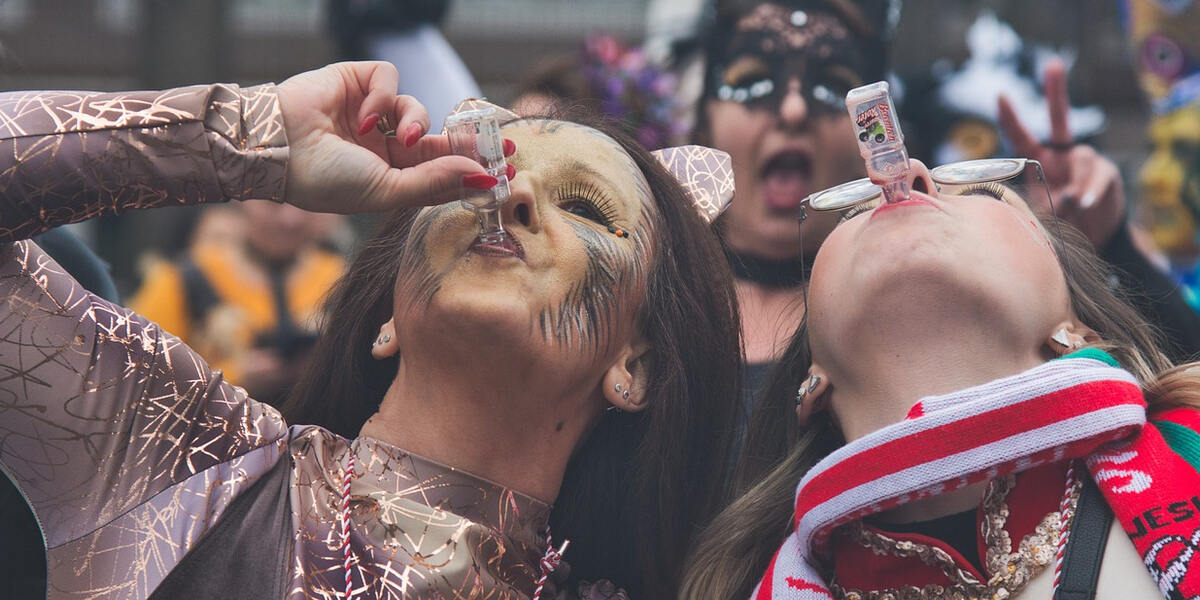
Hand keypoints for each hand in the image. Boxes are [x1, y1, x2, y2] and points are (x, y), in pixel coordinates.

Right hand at [276, 61, 487, 213]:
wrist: (278, 150)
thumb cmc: (325, 180)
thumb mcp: (387, 191)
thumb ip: (435, 183)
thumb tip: (483, 177)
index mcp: (389, 175)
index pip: (439, 169)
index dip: (470, 168)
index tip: (504, 169)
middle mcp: (383, 145)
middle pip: (439, 139)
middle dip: (469, 142)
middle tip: (500, 146)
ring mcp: (371, 113)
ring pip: (417, 108)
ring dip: (417, 121)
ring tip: (402, 138)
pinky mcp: (358, 81)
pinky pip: (390, 80)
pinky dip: (384, 97)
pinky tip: (366, 117)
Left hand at [997, 59, 1124, 246]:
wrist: (1090, 240)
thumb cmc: (1057, 224)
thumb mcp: (1038, 215)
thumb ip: (1040, 204)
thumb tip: (1061, 199)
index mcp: (1038, 161)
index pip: (1021, 137)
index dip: (1011, 118)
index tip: (1000, 95)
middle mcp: (1061, 155)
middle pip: (1059, 119)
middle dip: (1056, 92)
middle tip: (1054, 65)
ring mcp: (1085, 162)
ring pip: (1082, 158)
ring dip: (1075, 182)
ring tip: (1069, 206)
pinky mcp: (1107, 174)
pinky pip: (1099, 176)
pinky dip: (1091, 191)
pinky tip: (1083, 203)